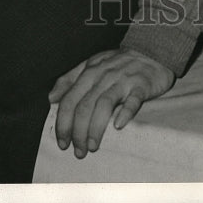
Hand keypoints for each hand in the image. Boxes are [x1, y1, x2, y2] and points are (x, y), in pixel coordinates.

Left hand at [48, 48, 174, 157]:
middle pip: (85, 105)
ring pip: (104, 104)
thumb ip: (70, 79)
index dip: (63, 123)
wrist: (151, 51)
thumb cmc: (118, 62)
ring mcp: (123, 79)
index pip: (70, 99)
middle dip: (78, 132)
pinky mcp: (141, 85)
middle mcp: (104, 75)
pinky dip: (125, 113)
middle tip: (79, 151)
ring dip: (96, 128)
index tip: (63, 142)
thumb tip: (51, 98)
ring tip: (93, 146)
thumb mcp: (92, 64)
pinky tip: (118, 126)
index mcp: (90, 71)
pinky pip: (132, 100)